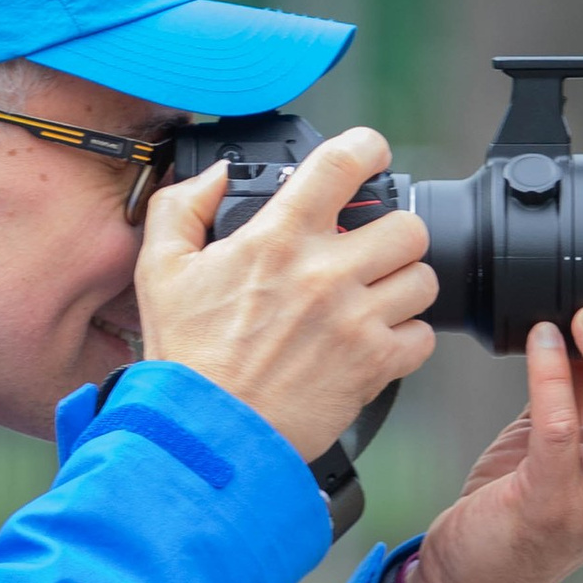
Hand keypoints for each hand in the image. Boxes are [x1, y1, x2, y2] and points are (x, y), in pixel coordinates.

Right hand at [133, 128, 437, 463]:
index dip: (367, 148)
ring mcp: (355, 320)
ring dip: (403, 284)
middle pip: (406, 226)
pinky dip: (406, 339)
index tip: (371, 154)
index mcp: (277, 238)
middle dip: (392, 233)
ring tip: (376, 296)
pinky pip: (422, 337)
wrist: (205, 435)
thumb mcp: (159, 269)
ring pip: (423, 278)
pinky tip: (375, 341)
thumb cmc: (186, 359)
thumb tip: (217, 176)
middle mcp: (324, 273)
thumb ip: (182, 207)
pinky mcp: (374, 366)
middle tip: (371, 249)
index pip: (342, 164)